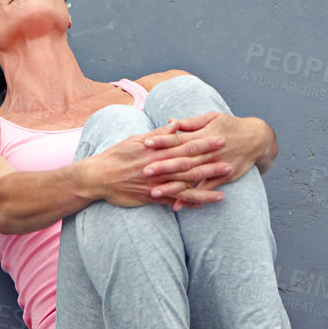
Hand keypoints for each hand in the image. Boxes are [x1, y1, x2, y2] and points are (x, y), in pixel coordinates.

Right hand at [85, 129, 231, 210]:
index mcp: (157, 151)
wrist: (97, 177)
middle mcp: (159, 167)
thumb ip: (159, 134)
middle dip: (210, 164)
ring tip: (223, 189)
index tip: (220, 139)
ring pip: (185, 186)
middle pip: (189, 165)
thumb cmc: (116, 155)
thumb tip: (176, 124)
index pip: (186, 145)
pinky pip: (173, 201)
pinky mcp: (151, 198)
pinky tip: (203, 204)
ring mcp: (156, 184)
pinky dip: (188, 203)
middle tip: (230, 162)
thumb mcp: (137, 139)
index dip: (204, 143)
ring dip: (205, 187)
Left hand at [140, 113, 267, 207]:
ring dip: (173, 186)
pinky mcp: (224, 177)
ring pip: (192, 177)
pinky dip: (192, 197)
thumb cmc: (231, 125)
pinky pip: (206, 189)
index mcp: (204, 134)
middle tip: (144, 171)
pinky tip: (178, 205)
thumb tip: (170, 122)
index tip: (146, 143)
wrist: (257, 138)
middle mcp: (209, 151)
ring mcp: (217, 165)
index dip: (162, 140)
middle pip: (183, 159)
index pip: (179, 138)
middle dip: (163, 165)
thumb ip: (190, 122)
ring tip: (155, 192)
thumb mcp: (212, 118)